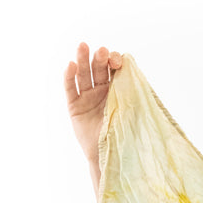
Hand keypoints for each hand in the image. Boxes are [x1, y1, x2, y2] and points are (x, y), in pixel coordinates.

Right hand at [64, 42, 121, 166]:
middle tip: (102, 51)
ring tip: (83, 46)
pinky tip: (70, 65)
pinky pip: (70, 89)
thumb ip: (133, 90)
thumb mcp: (133, 111)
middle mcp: (100, 91)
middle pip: (98, 69)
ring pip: (83, 74)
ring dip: (82, 59)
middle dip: (99, 58)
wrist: (111, 156)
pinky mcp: (74, 106)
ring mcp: (86, 97)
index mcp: (117, 90)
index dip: (114, 61)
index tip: (118, 61)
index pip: (113, 69)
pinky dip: (69, 76)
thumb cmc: (125, 135)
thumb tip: (133, 65)